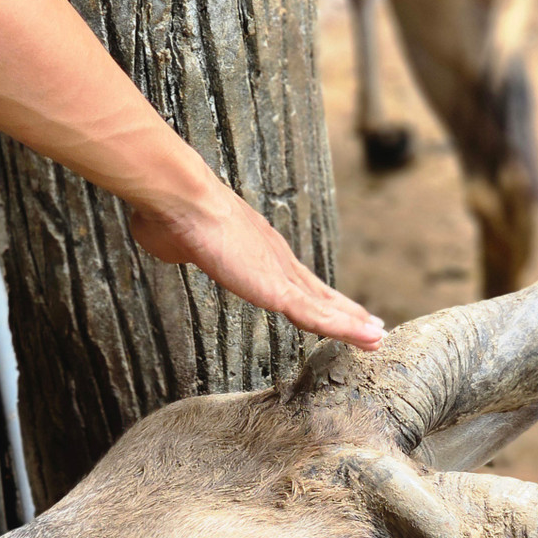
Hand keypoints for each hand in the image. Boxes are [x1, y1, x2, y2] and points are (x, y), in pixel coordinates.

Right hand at [129, 186, 384, 351]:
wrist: (180, 200)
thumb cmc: (171, 215)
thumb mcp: (177, 239)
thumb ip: (182, 245)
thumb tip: (162, 235)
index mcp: (256, 251)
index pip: (293, 280)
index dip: (314, 296)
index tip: (331, 307)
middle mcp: (276, 260)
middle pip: (318, 293)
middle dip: (344, 311)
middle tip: (370, 327)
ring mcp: (280, 273)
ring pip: (324, 306)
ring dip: (352, 323)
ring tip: (376, 337)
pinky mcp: (279, 289)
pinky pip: (318, 315)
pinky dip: (343, 327)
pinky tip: (364, 337)